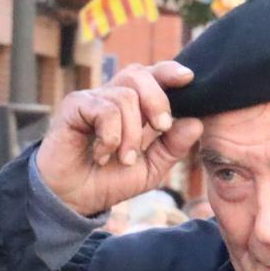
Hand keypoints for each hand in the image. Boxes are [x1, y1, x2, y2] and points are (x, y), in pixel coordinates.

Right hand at [35, 61, 203, 217]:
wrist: (75, 198)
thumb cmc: (109, 180)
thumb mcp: (151, 168)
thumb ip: (172, 147)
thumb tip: (195, 122)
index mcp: (134, 107)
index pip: (152, 77)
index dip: (169, 72)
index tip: (189, 78)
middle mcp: (112, 97)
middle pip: (139, 74)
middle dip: (158, 100)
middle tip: (161, 128)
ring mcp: (92, 99)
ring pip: (125, 97)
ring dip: (132, 134)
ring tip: (124, 159)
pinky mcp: (74, 106)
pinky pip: (104, 110)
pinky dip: (111, 137)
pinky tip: (102, 154)